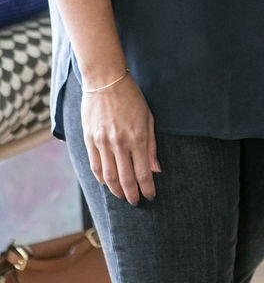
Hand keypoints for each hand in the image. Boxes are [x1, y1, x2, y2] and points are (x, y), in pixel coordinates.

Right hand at [81, 75, 159, 204]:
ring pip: (109, 177)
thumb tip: (156, 169)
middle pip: (126, 179)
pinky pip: (95, 166)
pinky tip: (107, 183)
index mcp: (138, 138)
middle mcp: (120, 143)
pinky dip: (102, 178)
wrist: (105, 80)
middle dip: (132, 195)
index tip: (150, 197)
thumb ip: (151, 146)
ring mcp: (102, 142)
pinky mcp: (89, 139)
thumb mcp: (149, 118)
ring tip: (123, 196)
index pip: (143, 173)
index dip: (147, 189)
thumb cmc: (131, 97)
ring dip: (116, 191)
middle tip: (136, 202)